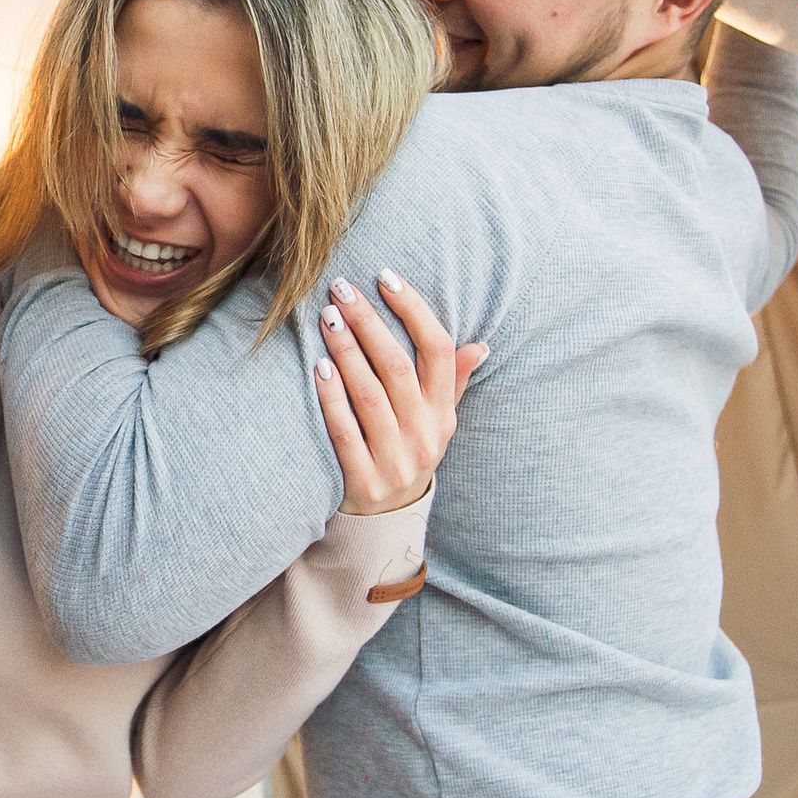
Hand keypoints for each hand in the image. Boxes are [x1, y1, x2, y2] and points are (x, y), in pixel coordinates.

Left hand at [316, 270, 487, 514]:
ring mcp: (396, 460)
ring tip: (328, 318)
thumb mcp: (436, 422)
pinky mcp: (364, 481)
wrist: (387, 519)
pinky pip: (346, 432)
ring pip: (370, 396)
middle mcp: (425, 435)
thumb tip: (479, 346)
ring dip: (347, 352)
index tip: (386, 277)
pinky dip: (332, 398)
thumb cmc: (407, 451)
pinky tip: (318, 368)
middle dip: (369, 323)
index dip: (414, 310)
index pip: (439, 351)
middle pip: (398, 367)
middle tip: (341, 289)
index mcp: (443, 413)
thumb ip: (451, 383)